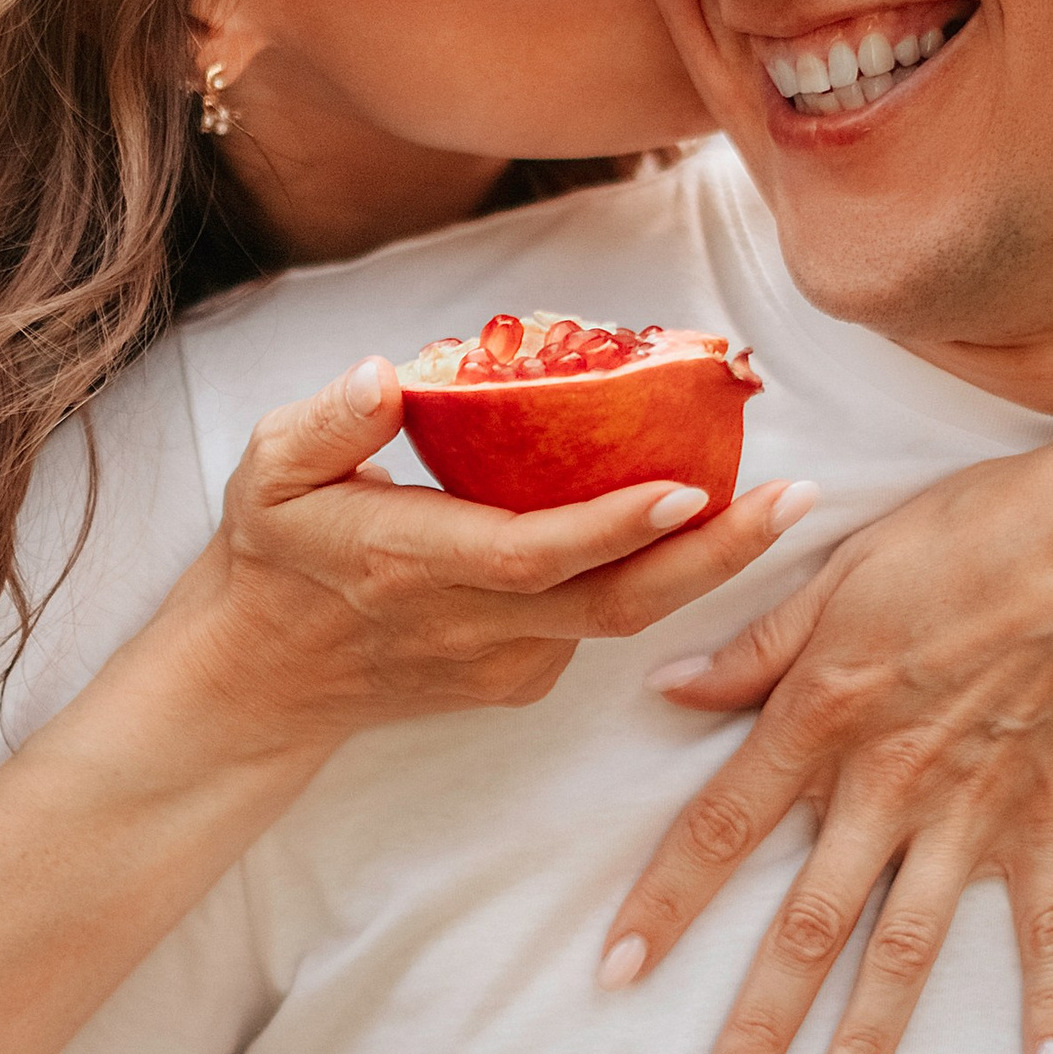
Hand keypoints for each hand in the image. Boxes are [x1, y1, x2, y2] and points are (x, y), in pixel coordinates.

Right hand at [185, 357, 817, 760]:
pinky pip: (599, 621)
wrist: (258, 681)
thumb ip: (327, 421)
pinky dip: (651, 574)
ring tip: (771, 499)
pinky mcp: (520, 679)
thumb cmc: (270, 553)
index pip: (530, 554)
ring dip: (699, 564)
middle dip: (714, 558)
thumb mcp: (266, 470)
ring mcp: (501, 663)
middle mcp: (468, 625)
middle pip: (613, 604)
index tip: (688, 484)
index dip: (613, 526)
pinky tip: (690, 519)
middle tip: (794, 499)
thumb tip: (390, 371)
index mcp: (410, 566)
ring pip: (620, 617)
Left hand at [596, 432, 1052, 1053]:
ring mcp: (975, 814)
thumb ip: (755, 649)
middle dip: (758, 1021)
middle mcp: (889, 784)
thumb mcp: (839, 572)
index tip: (616, 974)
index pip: (721, 827)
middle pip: (805, 922)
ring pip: (907, 949)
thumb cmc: (972, 533)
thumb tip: (666, 690)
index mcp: (824, 719)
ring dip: (869, 1043)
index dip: (664, 904)